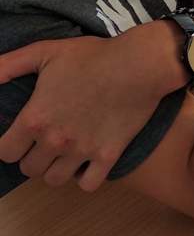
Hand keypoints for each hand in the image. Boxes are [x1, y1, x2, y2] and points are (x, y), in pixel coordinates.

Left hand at [0, 25, 187, 190]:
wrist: (138, 65)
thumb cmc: (92, 56)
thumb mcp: (44, 52)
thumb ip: (8, 65)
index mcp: (35, 118)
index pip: (5, 152)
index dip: (8, 145)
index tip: (18, 137)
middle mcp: (55, 140)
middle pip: (29, 169)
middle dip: (32, 156)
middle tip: (43, 141)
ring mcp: (83, 151)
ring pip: (54, 180)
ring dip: (55, 169)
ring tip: (62, 153)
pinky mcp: (108, 155)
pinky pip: (88, 184)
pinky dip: (83, 178)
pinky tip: (85, 163)